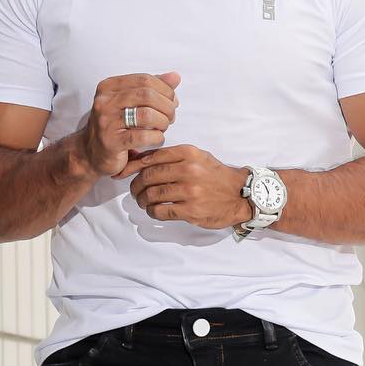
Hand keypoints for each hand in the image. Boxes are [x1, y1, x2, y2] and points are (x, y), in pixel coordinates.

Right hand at [80, 71, 180, 177]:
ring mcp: (106, 122)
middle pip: (147, 95)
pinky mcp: (111, 142)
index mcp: (109, 87)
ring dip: (163, 122)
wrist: (89, 153)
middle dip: (166, 106)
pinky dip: (157, 137)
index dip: (165, 89)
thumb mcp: (129, 103)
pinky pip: (143, 136)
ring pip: (147, 115)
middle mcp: (104, 101)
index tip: (172, 101)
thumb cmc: (113, 126)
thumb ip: (152, 88)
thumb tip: (175, 77)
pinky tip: (157, 139)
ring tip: (163, 127)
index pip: (145, 79)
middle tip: (171, 116)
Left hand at [128, 146, 251, 229]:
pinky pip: (161, 211)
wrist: (240, 195)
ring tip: (143, 202)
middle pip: (148, 176)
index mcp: (188, 153)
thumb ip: (172, 157)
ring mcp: (190, 191)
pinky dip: (152, 212)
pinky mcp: (191, 210)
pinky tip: (154, 210)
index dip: (133, 166)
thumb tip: (140, 160)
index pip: (151, 157)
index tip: (124, 173)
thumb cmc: (215, 176)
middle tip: (135, 191)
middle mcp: (188, 170)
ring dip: (142, 200)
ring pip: (152, 195)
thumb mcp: (197, 157)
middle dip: (135, 185)